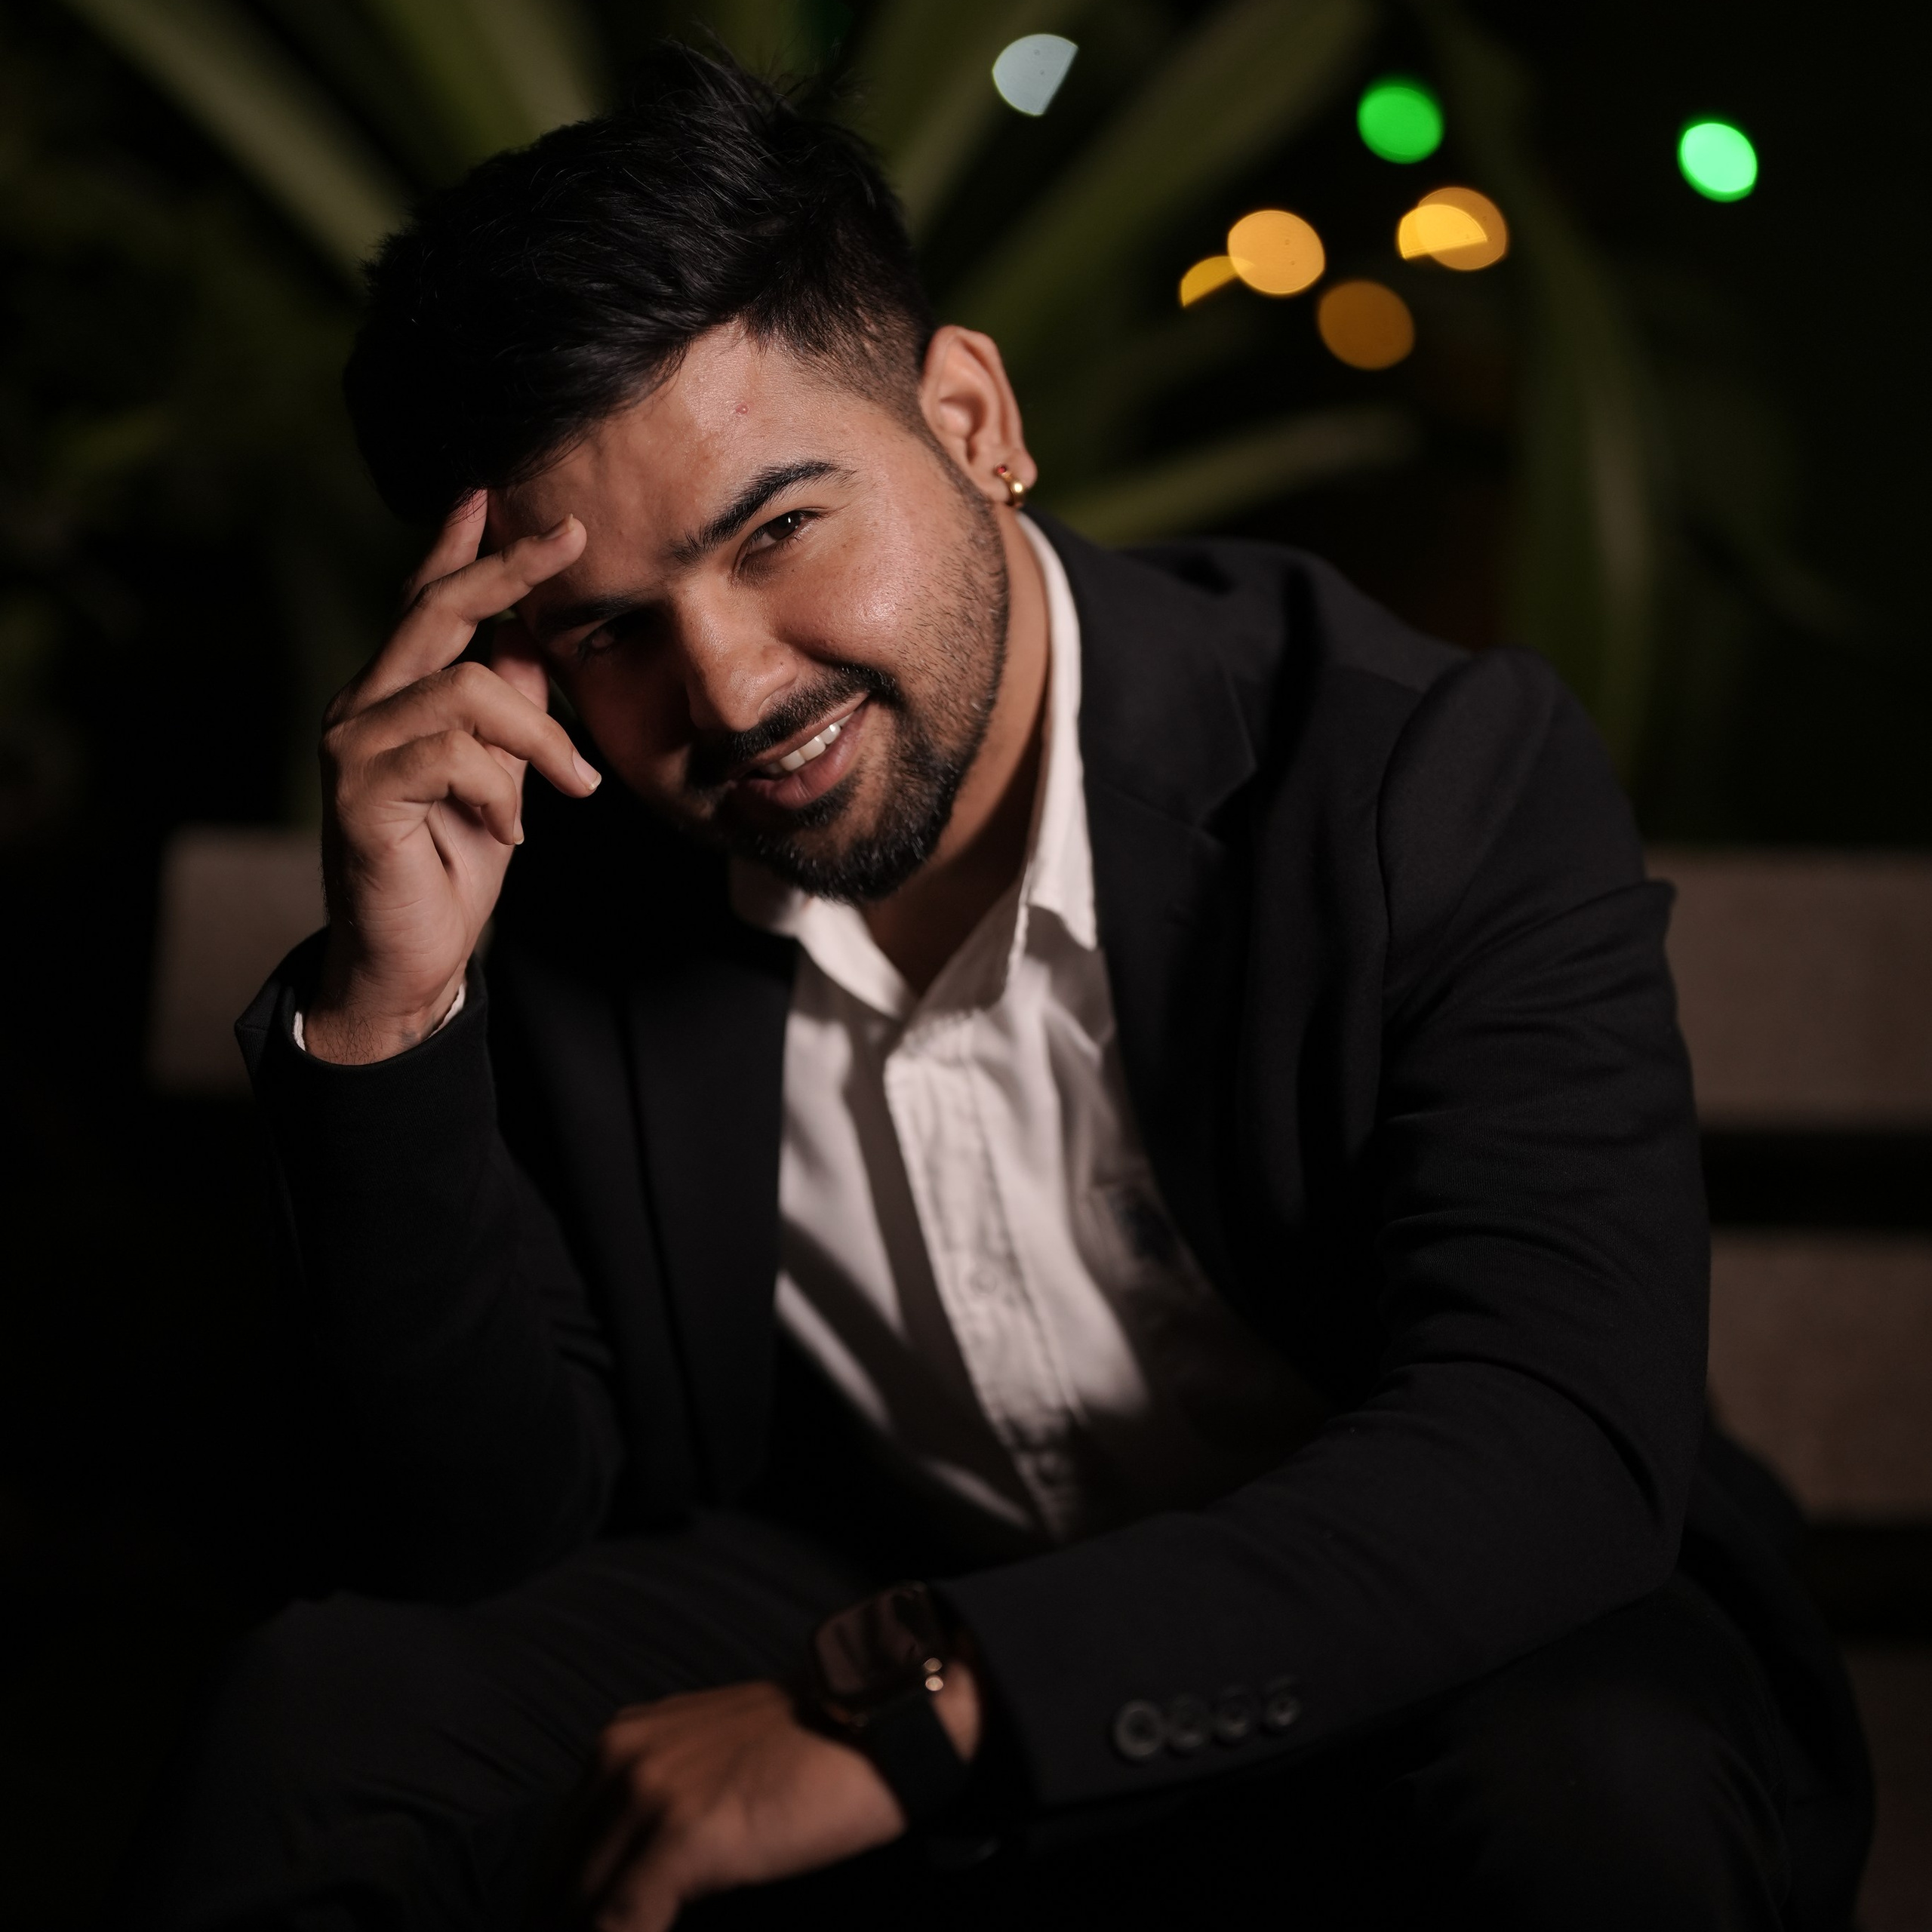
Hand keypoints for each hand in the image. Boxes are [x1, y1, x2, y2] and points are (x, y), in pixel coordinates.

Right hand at [305, 494, 599, 1063]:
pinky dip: (500, 791)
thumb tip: (538, 638)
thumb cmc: (453, 864)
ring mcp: (353, 745)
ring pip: (466, 689)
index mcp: (396, 695)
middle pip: (434, 610)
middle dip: (506, 570)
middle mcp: (363, 706)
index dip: (462, 547)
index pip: (427, 602)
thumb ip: (512, 708)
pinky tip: (509, 832)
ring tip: (570, 789)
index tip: (502, 497)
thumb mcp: (503, 776)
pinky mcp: (359, 792)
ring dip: (538, 738)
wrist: (412, 957)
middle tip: (569, 540)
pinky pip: (453, 753)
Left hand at [572, 1668, 981, 1931]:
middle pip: (555, 1885)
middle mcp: (618, 1759)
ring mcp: (646, 1795)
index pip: (557, 1852)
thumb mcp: (711, 1760)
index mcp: (620, 1742)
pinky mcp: (680, 1835)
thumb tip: (627, 1885)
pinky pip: (620, 1924)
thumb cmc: (809, 1750)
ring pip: (578, 1909)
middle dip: (565, 1929)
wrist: (880, 1722)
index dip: (557, 1911)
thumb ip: (660, 1802)